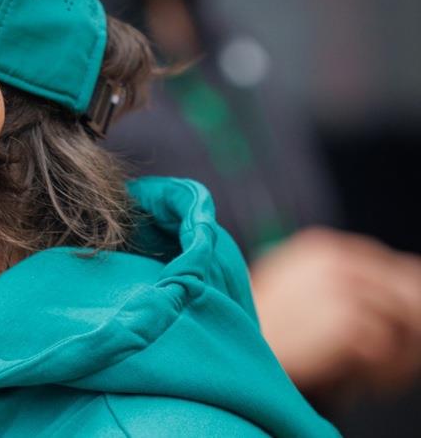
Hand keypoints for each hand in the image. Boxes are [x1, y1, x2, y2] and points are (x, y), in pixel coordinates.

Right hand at [250, 227, 420, 403]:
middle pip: (409, 290)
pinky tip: (363, 380)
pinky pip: (387, 348)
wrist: (224, 341)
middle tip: (402, 353)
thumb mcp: (293, 285)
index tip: (405, 327)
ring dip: (402, 352)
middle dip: (411, 325)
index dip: (404, 299)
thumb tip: (394, 298)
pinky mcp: (347, 319)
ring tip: (382, 371)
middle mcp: (338, 259)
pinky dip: (382, 370)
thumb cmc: (256, 323)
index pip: (394, 268)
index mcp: (324, 247)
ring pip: (407, 320)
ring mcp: (344, 287)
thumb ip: (336, 281)